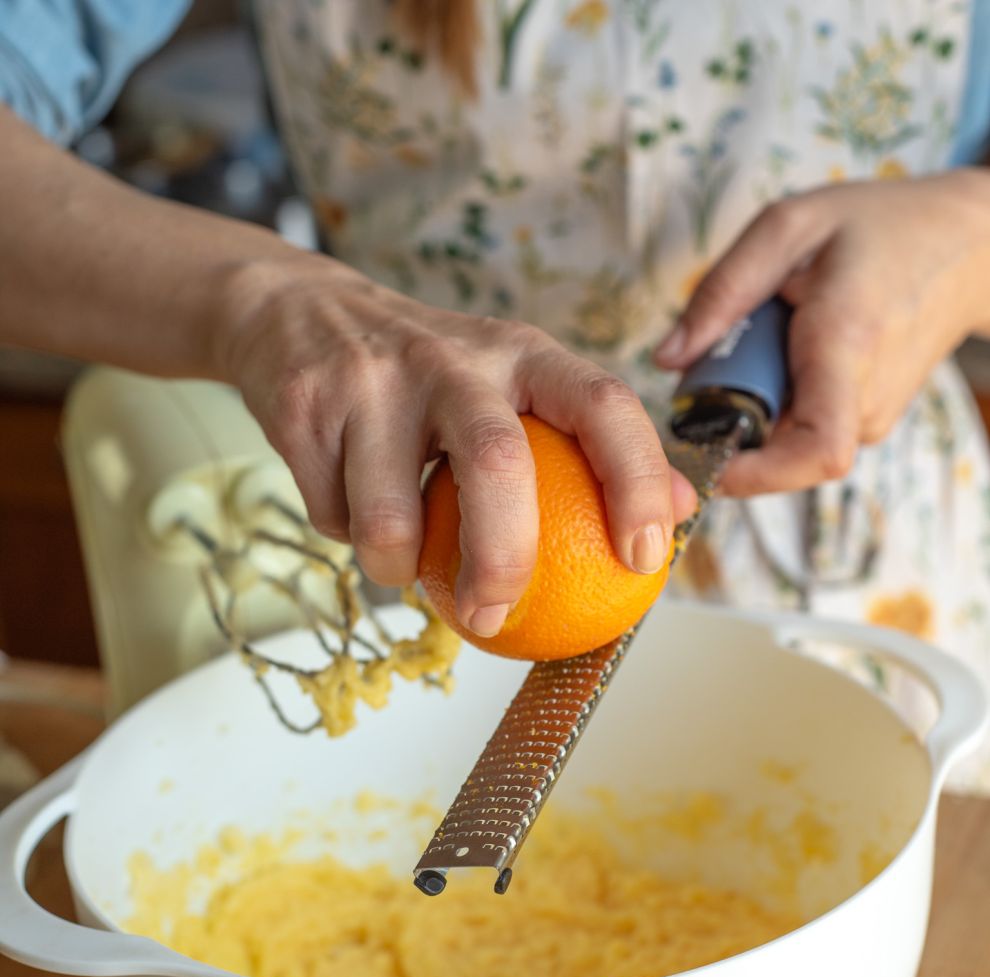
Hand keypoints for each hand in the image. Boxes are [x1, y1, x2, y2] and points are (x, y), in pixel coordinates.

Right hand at [216, 255, 695, 637]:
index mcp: (521, 350)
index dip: (636, 480)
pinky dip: (348, 537)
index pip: (602, 403)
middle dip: (502, 561)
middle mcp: (452, 356)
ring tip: (404, 561)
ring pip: (389, 520)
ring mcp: (371, 380)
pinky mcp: (305, 410)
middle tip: (495, 615)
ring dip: (398, 568)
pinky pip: (334, 518)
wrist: (295, 311)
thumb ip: (589, 441)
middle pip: (495, 466)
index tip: (645, 558)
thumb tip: (682, 510)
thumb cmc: (430, 374)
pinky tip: (352, 502)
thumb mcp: (514, 383)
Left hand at [654, 169, 989, 495]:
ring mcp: (874, 415)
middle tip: (721, 362)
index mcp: (847, 346)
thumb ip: (721, 291)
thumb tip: (665, 360)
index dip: (754, 474)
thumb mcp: (788, 226)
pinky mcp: (869, 420)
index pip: (814, 452)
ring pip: (789, 444)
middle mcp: (867, 397)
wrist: (968, 245)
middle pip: (783, 455)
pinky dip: (780, 402)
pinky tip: (788, 353)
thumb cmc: (878, 226)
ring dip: (757, 408)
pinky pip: (804, 430)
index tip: (703, 455)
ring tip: (768, 342)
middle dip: (733, 425)